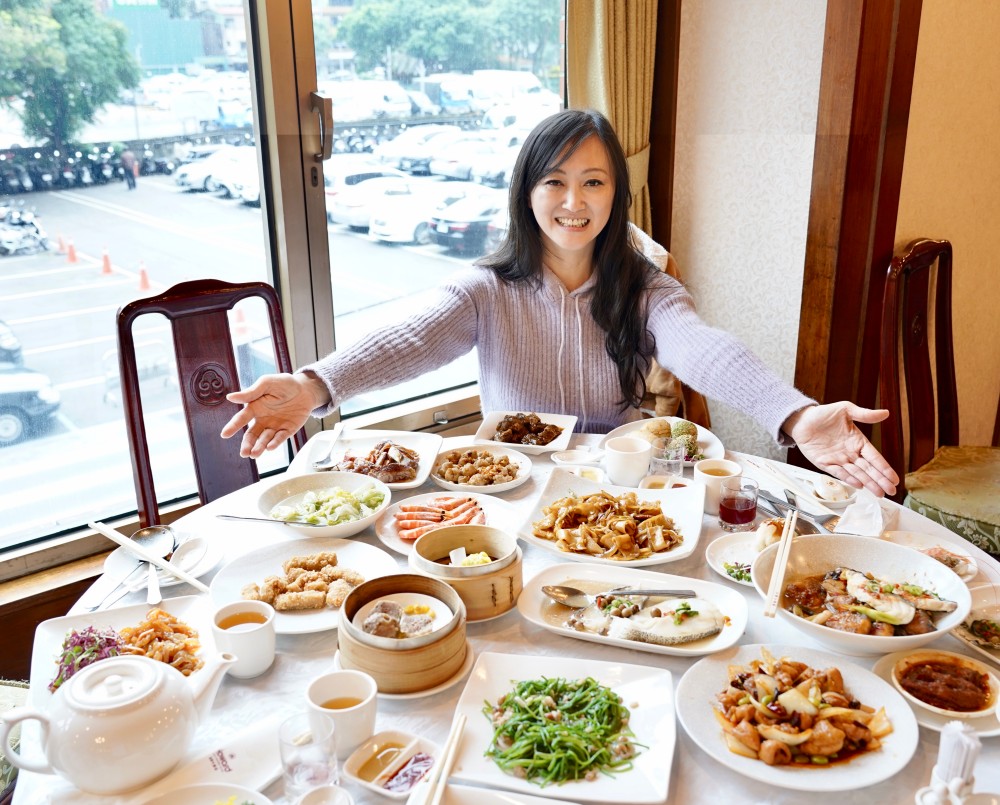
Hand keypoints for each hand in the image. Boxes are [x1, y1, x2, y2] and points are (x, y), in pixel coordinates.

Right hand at [220, 372, 327, 458]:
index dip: (233, 426)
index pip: (241, 419)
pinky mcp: (287, 430)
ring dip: (259, 447)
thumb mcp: (267, 384)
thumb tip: (230, 397)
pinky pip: (280, 438)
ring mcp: (275, 426)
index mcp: (255, 408)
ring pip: (264, 439)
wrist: (306, 389)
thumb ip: (251, 392)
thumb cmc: (284, 384)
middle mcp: (263, 420)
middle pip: (252, 435)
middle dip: (247, 444)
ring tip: (255, 454)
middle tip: (244, 453)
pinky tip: (270, 447)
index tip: (225, 434)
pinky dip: (275, 443)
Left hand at [782, 402, 899, 496]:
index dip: (885, 468)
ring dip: (868, 483)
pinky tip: (859, 485)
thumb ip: (864, 414)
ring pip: (856, 474)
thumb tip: (885, 413)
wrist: (802, 419)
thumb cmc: (824, 414)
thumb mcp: (846, 410)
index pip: (875, 457)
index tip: (894, 478)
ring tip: (879, 493)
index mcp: (858, 442)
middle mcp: (850, 453)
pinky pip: (838, 473)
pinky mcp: (824, 463)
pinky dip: (848, 479)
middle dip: (880, 480)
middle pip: (868, 469)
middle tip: (891, 491)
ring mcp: (838, 459)